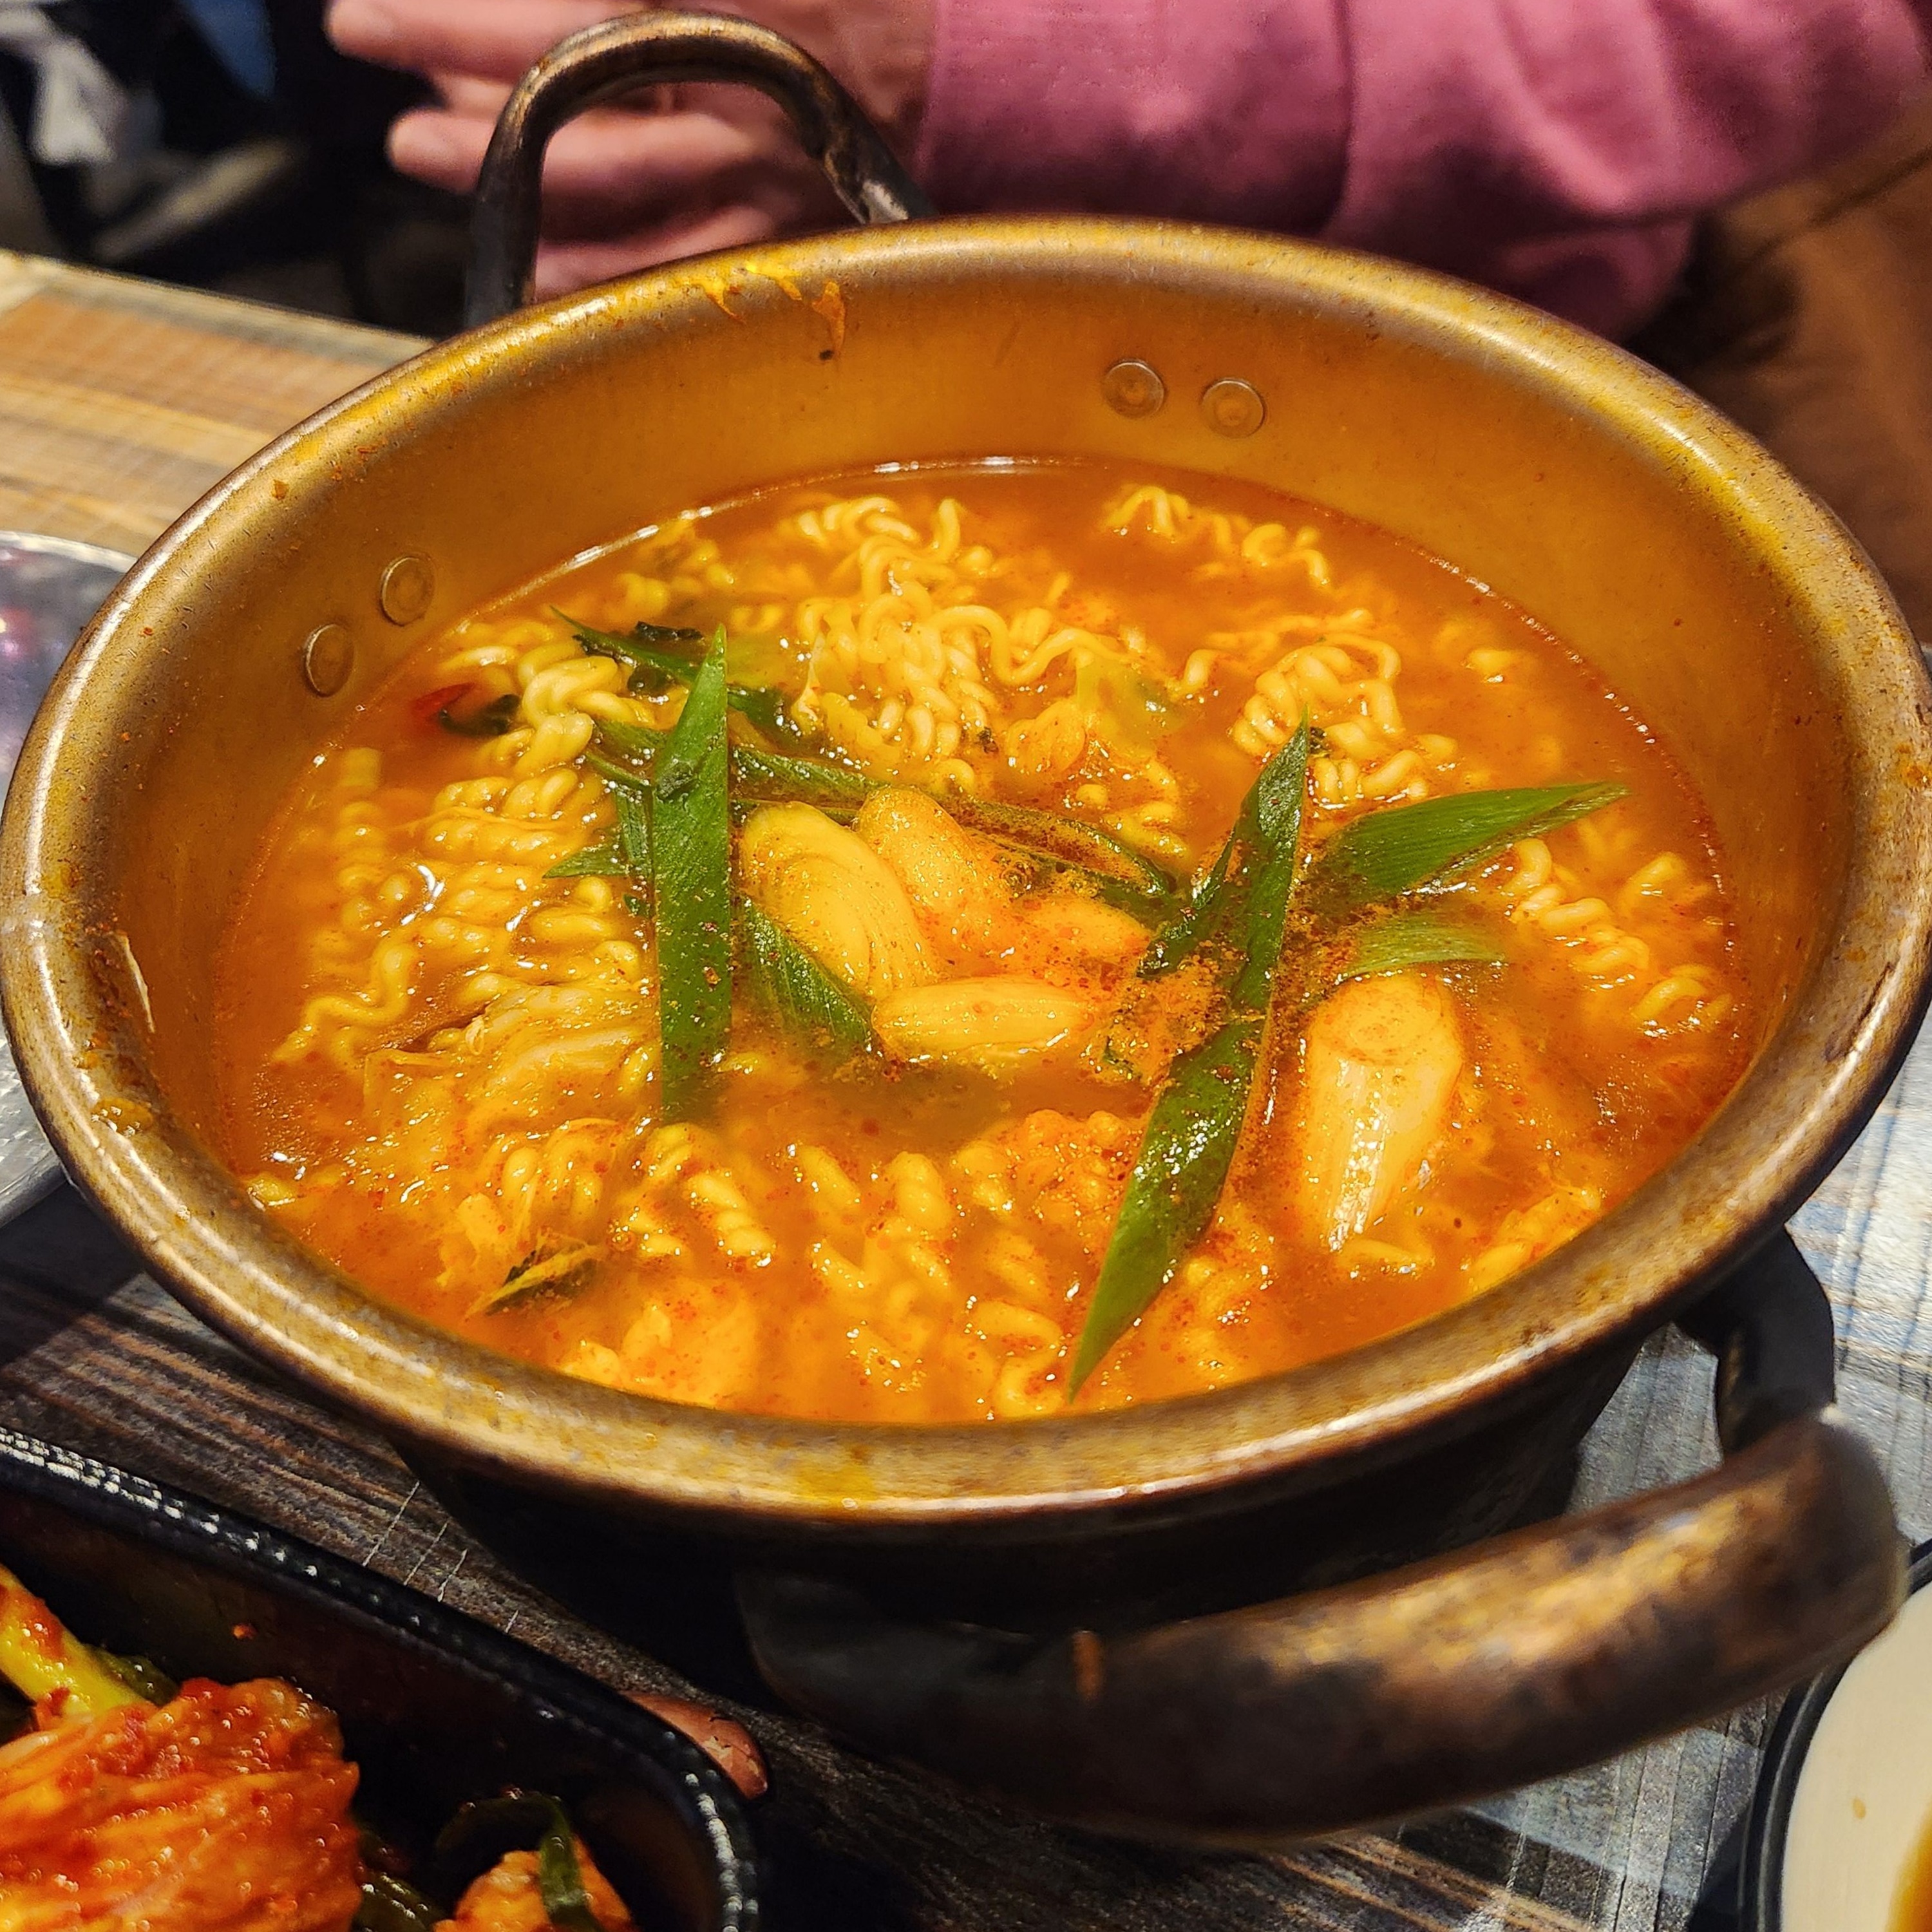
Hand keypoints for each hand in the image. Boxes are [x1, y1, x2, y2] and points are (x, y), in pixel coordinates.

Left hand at [326, 0, 933, 297]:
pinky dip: (590, 266)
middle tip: (382, 80)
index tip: (369, 16)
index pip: (577, 8)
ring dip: (509, 175)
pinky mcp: (784, 241)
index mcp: (744, 6)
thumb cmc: (853, 1)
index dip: (460, 16)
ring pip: (614, 191)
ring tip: (423, 148)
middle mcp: (747, 95)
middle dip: (466, 90)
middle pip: (578, 96)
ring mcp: (767, 178)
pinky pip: (670, 271)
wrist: (970, 78)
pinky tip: (524, 252)